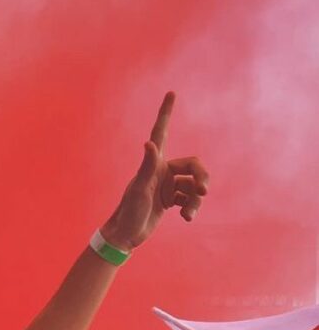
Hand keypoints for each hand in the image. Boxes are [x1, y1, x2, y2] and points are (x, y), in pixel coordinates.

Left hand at [100, 93, 208, 250]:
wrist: (125, 236)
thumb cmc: (128, 212)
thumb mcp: (139, 190)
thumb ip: (147, 167)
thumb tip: (150, 143)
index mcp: (154, 163)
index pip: (161, 132)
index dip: (166, 113)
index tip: (171, 93)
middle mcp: (162, 171)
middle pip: (193, 166)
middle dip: (202, 177)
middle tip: (204, 191)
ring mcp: (168, 185)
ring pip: (194, 185)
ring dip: (196, 199)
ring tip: (189, 214)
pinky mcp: (171, 199)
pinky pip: (190, 198)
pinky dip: (192, 207)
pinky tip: (186, 218)